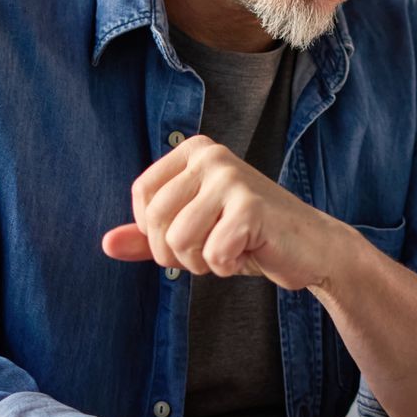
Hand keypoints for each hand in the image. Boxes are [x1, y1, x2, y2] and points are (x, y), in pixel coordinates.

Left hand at [101, 134, 347, 291]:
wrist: (311, 248)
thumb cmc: (249, 237)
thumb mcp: (193, 232)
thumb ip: (149, 237)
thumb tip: (106, 244)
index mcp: (194, 150)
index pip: (142, 195)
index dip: (154, 232)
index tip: (187, 236)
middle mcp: (212, 155)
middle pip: (157, 221)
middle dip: (176, 253)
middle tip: (210, 250)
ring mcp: (232, 178)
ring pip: (179, 241)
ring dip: (203, 261)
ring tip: (231, 249)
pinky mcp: (251, 208)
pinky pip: (212, 254)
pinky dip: (227, 266)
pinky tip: (249, 252)